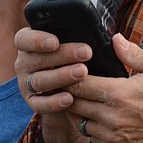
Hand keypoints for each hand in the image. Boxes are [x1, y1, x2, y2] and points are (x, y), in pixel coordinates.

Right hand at [15, 26, 94, 142]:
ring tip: (82, 73)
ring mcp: (27, 83)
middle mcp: (25, 62)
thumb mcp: (82, 46)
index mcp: (31, 43)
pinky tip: (70, 99)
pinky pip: (39, 104)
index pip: (24, 39)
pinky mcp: (33, 102)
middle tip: (86, 53)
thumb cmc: (79, 60)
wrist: (74, 92)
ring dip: (60, 76)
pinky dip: (53, 102)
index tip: (55, 41)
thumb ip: (93, 39)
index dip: (37, 39)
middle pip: (36, 59)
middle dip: (61, 56)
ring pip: (39, 81)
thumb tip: (118, 39)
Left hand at [70, 35, 142, 142]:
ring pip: (78, 122)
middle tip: (66, 83)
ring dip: (77, 111)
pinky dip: (90, 126)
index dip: (68, 76)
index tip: (66, 69)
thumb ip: (133, 54)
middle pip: (72, 104)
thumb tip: (115, 38)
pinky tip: (97, 115)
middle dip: (67, 92)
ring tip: (81, 99)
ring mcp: (113, 136)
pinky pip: (91, 137)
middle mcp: (112, 117)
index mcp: (119, 93)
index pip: (78, 84)